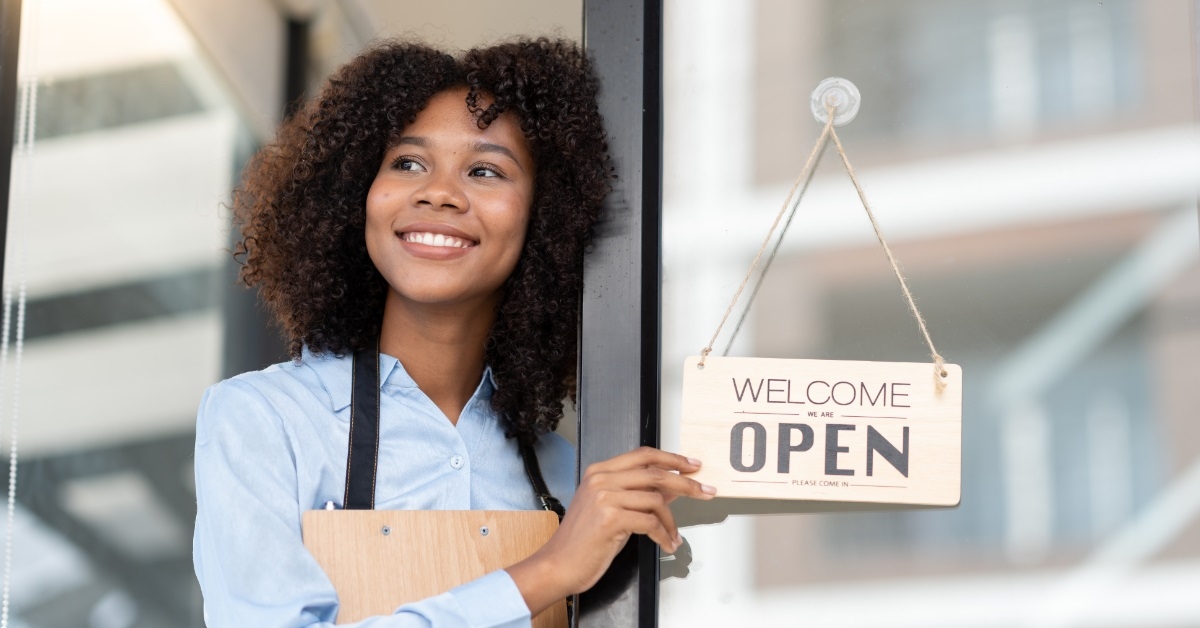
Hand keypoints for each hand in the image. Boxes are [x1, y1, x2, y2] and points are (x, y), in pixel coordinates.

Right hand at [506, 446, 715, 614]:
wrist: (558, 564)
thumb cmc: (583, 541)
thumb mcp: (610, 510)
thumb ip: (637, 495)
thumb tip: (671, 490)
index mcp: (599, 472)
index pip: (643, 455)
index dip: (672, 459)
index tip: (692, 466)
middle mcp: (601, 479)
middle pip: (655, 473)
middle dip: (686, 484)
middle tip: (705, 491)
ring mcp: (605, 497)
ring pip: (656, 499)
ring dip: (672, 521)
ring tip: (675, 536)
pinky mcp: (611, 518)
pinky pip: (650, 522)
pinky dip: (664, 535)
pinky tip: (666, 544)